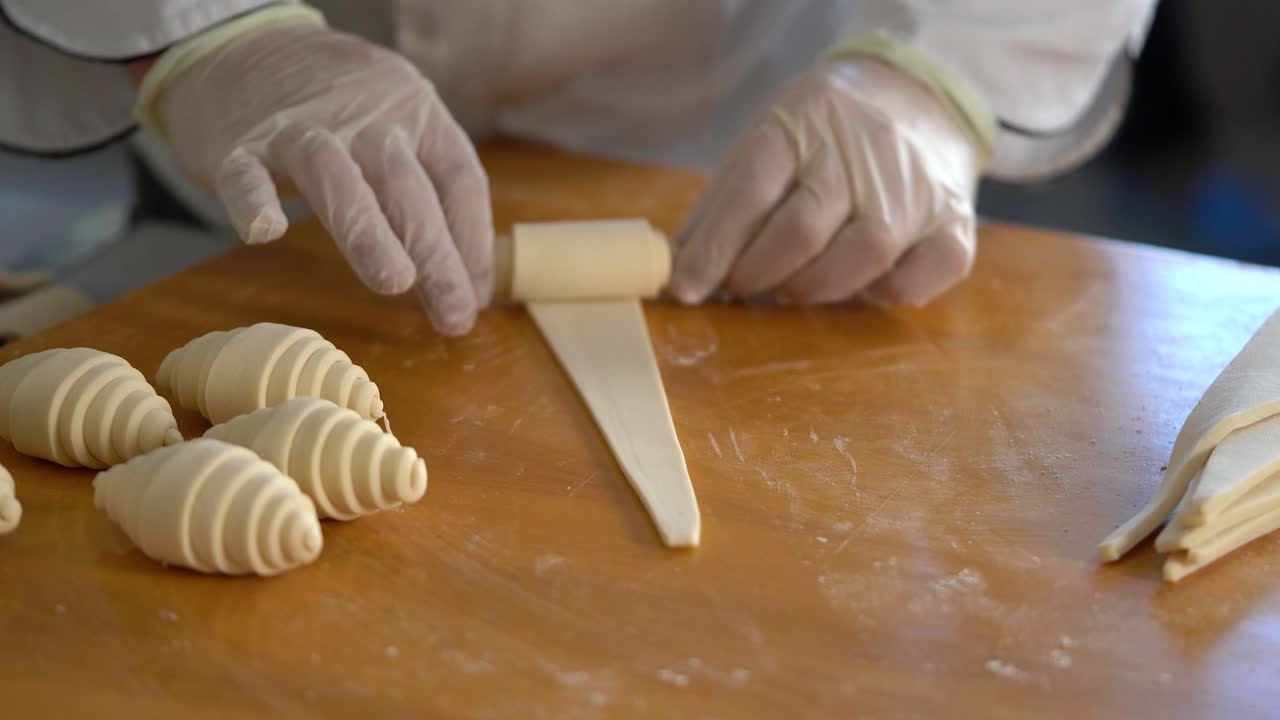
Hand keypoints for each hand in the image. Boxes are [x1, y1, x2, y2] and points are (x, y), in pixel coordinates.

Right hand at [152, 18, 492, 334]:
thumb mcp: (398, 129)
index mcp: (416, 112)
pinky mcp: (240, 143)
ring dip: (368, 232)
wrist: (244, 46)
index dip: (473, 240)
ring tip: (394, 282)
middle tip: (454, 314)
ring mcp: (301, 127)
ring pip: (338, 178)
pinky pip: (245, 172)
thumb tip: (471, 283)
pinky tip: (265, 231)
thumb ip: (431, 195)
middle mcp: (366, 116)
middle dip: (436, 255)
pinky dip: (252, 200)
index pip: (458, 177)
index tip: (477, 297)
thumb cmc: (339, 111)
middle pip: (407, 186)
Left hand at [670, 59, 979, 306]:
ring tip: (794, 286)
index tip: (685, 287)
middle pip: (801, 231)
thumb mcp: (771, 139)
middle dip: (758, 274)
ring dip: (813, 288)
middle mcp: (863, 151)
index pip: (749, 191)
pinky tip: (860, 285)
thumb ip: (727, 202)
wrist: (920, 95)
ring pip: (860, 256)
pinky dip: (882, 295)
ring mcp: (914, 188)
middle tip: (743, 287)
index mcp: (804, 123)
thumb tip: (682, 270)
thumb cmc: (826, 132)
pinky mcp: (954, 222)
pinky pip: (916, 278)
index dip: (713, 248)